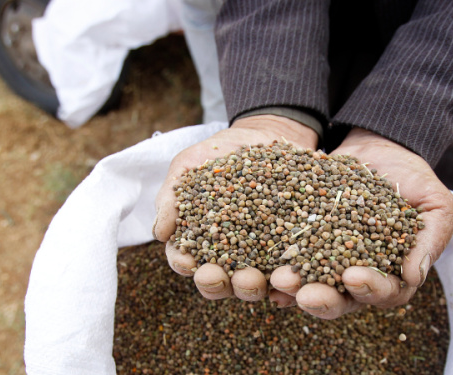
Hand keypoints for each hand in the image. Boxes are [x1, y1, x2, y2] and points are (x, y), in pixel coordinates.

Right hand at [153, 115, 318, 300]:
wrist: (260, 136)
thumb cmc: (216, 154)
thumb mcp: (189, 165)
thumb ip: (172, 196)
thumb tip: (160, 233)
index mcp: (198, 241)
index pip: (185, 260)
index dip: (183, 264)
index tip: (187, 262)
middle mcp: (228, 257)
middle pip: (219, 282)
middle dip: (216, 283)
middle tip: (220, 276)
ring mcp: (261, 257)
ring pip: (255, 283)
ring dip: (252, 286)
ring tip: (255, 277)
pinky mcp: (291, 249)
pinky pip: (292, 270)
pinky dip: (290, 279)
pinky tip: (291, 275)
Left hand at [268, 128, 452, 318]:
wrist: (380, 149)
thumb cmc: (416, 179)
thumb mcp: (436, 204)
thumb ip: (430, 238)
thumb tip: (413, 276)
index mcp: (393, 274)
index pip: (385, 293)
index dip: (370, 289)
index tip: (353, 276)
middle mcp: (358, 275)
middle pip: (342, 299)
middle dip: (323, 299)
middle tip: (306, 294)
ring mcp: (328, 261)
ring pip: (310, 284)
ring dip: (293, 288)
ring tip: (280, 280)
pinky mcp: (304, 241)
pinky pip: (288, 258)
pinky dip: (274, 265)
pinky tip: (263, 268)